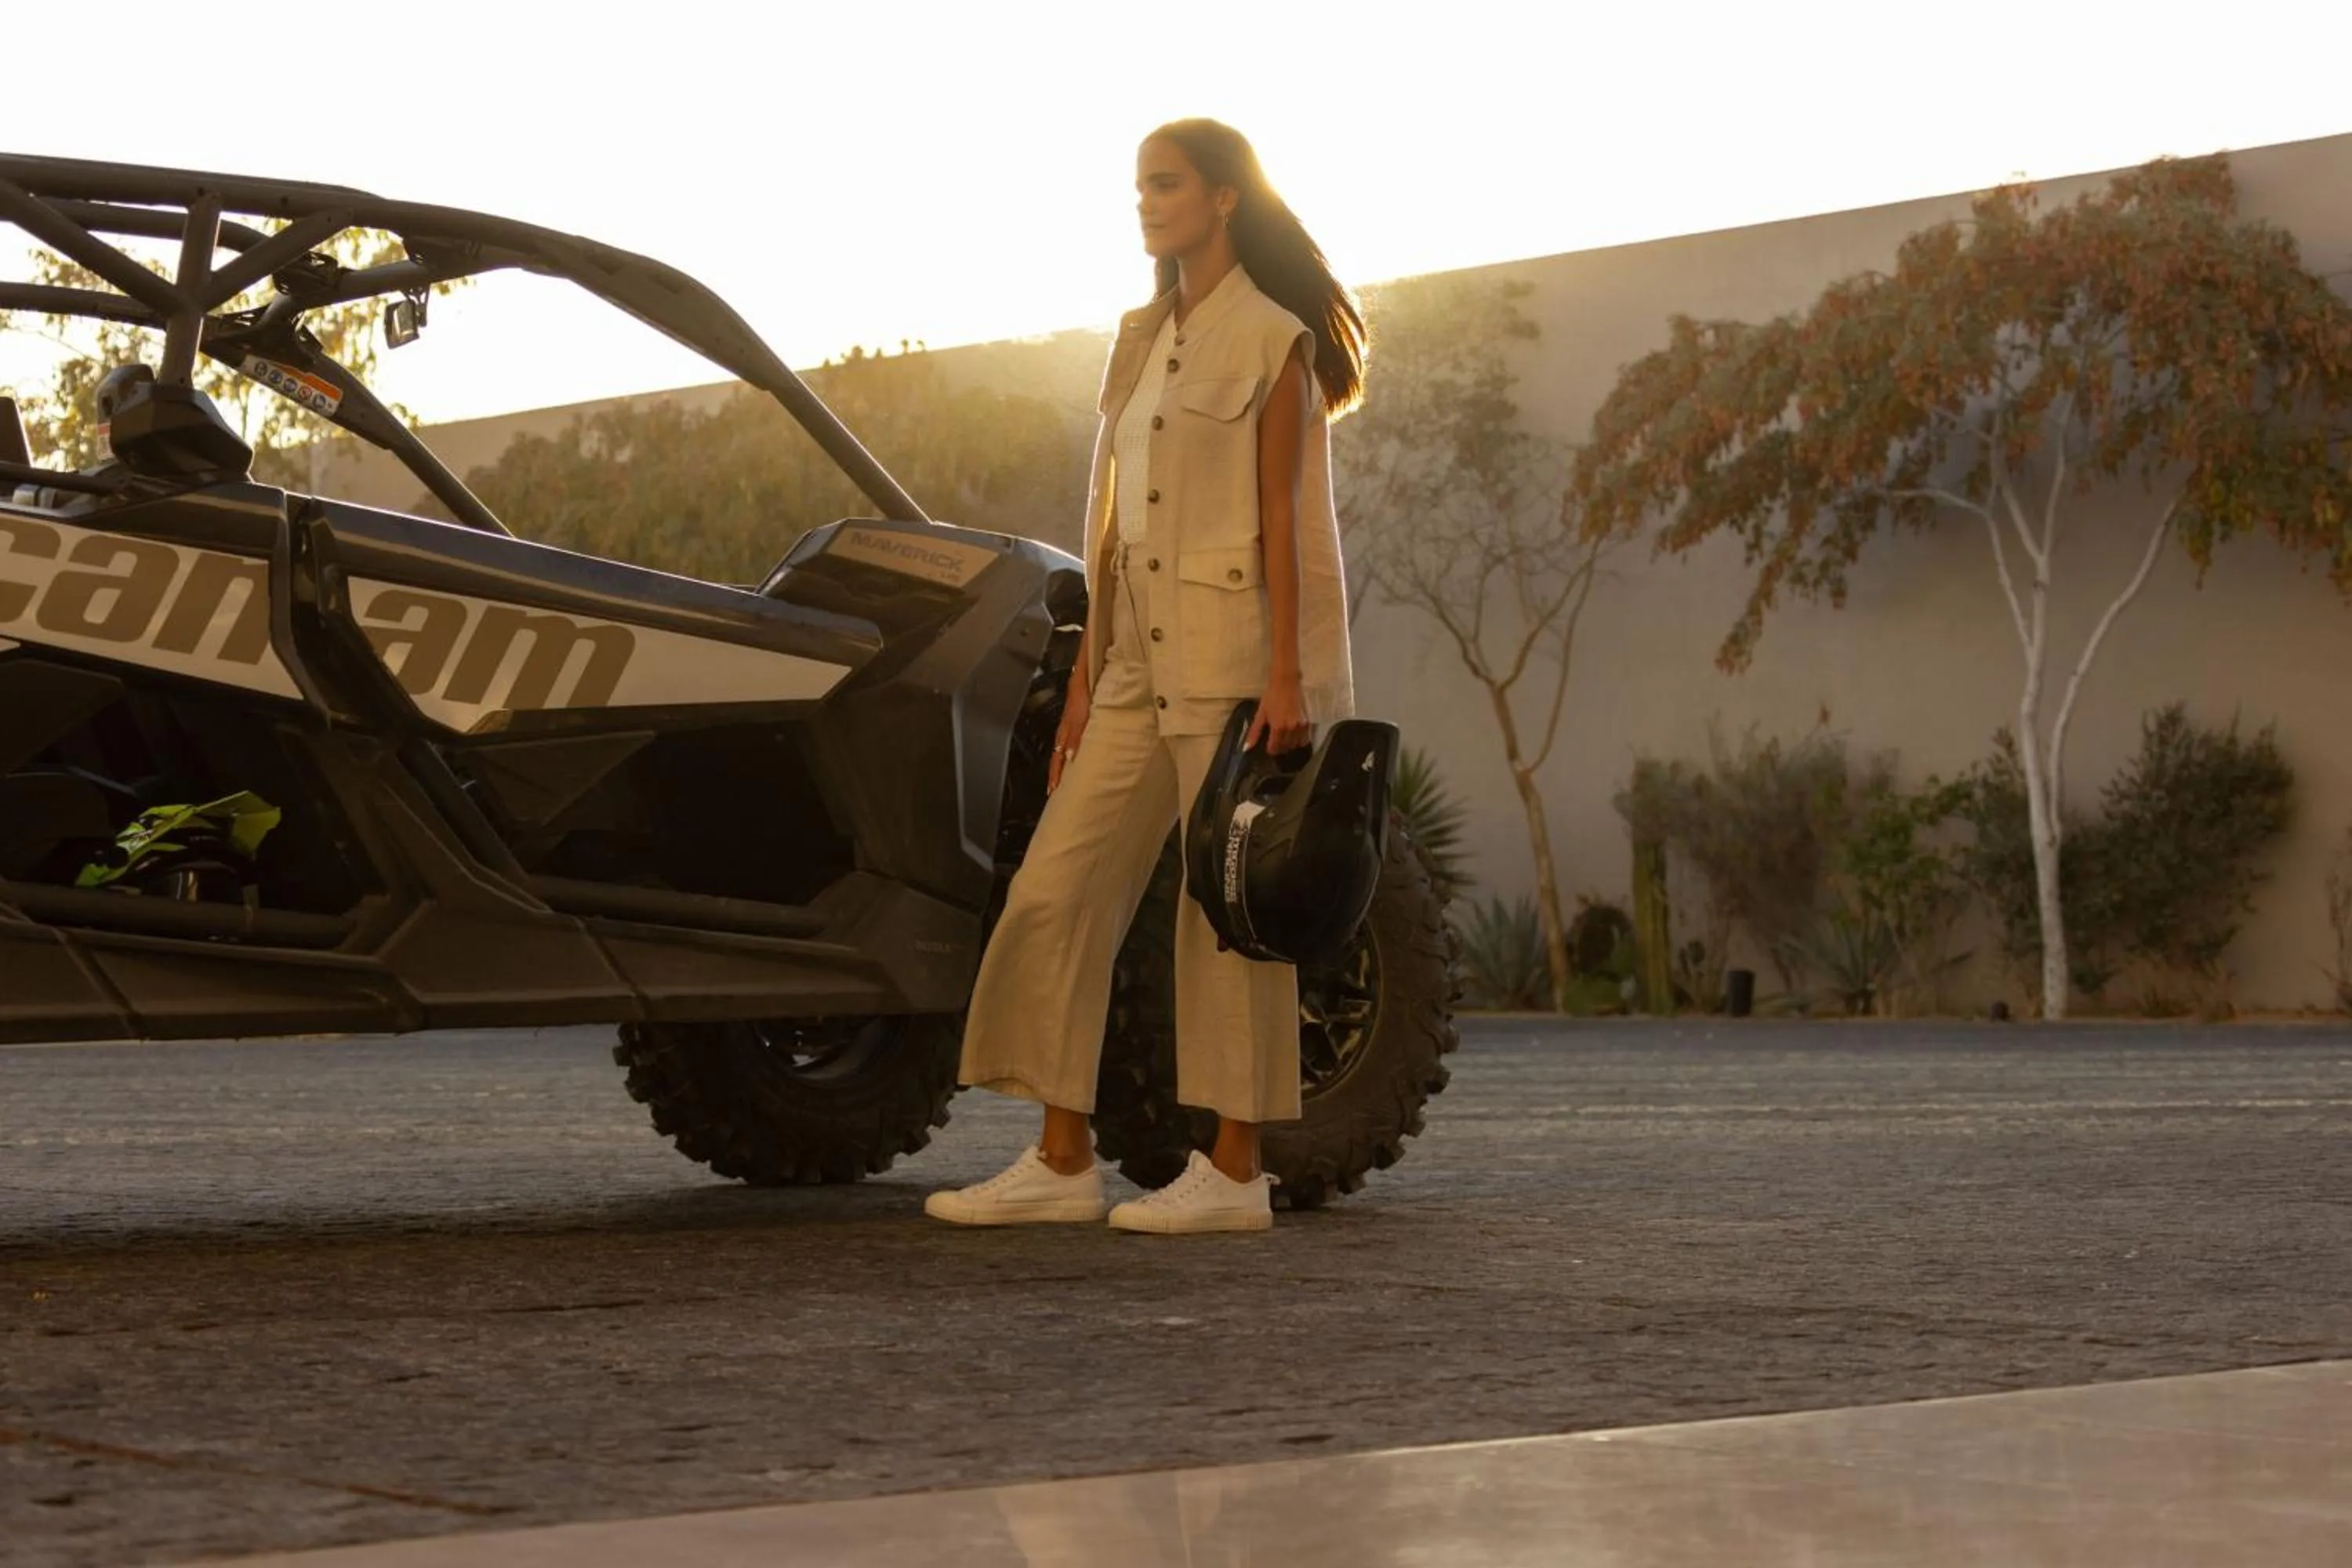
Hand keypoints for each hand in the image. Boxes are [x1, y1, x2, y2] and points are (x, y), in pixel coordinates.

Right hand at [1048, 674, 1090, 794]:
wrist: (1083, 677)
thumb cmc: (1082, 695)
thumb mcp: (1079, 718)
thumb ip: (1074, 737)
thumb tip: (1070, 757)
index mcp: (1064, 733)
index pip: (1057, 759)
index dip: (1055, 775)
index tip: (1054, 791)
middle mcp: (1064, 731)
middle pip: (1057, 757)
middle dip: (1055, 774)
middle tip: (1053, 791)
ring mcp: (1068, 726)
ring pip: (1061, 750)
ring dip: (1060, 765)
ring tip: (1060, 779)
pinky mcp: (1074, 720)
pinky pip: (1068, 741)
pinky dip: (1067, 752)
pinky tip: (1072, 756)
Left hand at [1245, 672, 1311, 757]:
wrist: (1286, 683)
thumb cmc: (1271, 697)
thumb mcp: (1261, 714)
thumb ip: (1255, 732)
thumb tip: (1247, 747)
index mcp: (1278, 728)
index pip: (1274, 747)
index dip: (1270, 750)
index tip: (1268, 748)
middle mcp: (1290, 729)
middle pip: (1285, 747)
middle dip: (1279, 749)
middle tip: (1275, 744)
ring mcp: (1300, 726)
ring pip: (1295, 744)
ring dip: (1289, 746)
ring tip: (1284, 741)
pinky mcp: (1307, 722)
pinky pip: (1305, 738)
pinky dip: (1299, 741)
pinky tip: (1294, 737)